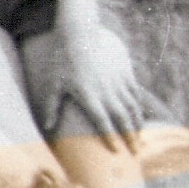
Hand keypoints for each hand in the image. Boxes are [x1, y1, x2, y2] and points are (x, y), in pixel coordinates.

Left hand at [38, 21, 143, 153]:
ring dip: (137, 124)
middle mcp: (106, 91)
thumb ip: (52, 107)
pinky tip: (140, 117)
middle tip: (136, 153)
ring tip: (141, 139)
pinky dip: (139, 107)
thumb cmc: (63, 60)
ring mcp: (117, 82)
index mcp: (88, 95)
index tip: (116, 152)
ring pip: (131, 108)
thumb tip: (47, 127)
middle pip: (121, 118)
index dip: (109, 137)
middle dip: (130, 137)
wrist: (79, 34)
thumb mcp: (54, 84)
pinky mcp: (125, 73)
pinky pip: (135, 94)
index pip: (101, 121)